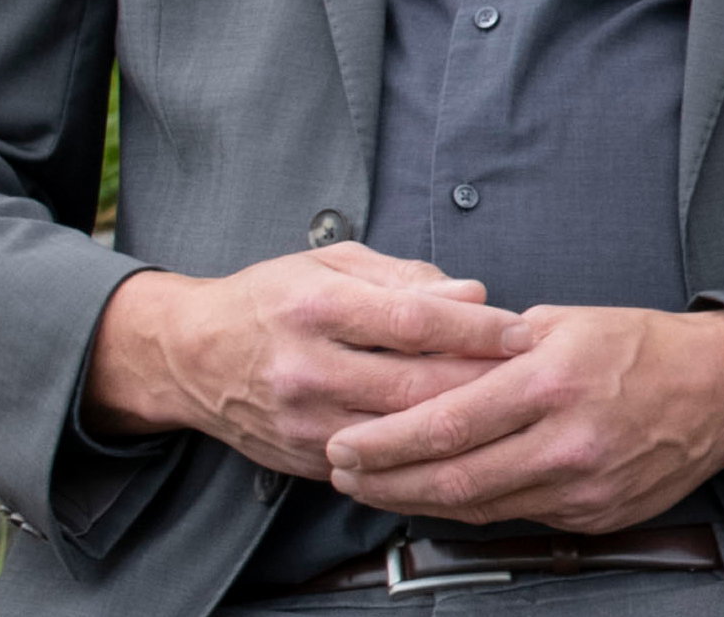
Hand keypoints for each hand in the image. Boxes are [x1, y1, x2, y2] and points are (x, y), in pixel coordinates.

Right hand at [82, 245, 532, 476]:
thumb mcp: (331, 262)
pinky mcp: (300, 455)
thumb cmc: (271, 298)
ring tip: (508, 410)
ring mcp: (302, 419)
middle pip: (416, 385)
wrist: (188, 354)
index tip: (524, 330)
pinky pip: (375, 461)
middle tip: (535, 377)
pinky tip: (457, 441)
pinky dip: (420, 453)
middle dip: (483, 382)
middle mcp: (307, 366)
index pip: (416, 320)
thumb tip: (474, 292)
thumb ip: (405, 276)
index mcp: (318, 305)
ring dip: (459, 424)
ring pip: (400, 431)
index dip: (478, 328)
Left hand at [324, 305, 723, 534]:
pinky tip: (444, 493)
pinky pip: (517, 516)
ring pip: (478, 507)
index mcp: (553, 381)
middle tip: (342, 475)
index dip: (383, 443)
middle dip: (384, 482)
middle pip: (451, 480)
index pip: (445, 423)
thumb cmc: (643, 348)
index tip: (342, 445)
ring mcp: (582, 486)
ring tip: (378, 487)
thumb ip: (496, 348)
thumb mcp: (567, 322)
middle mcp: (567, 440)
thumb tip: (427, 365)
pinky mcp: (595, 515)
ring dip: (417, 501)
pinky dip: (472, 506)